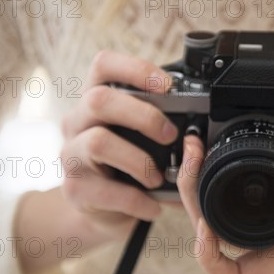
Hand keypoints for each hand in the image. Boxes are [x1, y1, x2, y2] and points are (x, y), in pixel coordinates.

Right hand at [59, 50, 177, 237]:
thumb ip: (160, 125)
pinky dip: (136, 199)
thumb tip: (202, 133)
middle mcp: (77, 121)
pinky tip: (151, 205)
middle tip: (169, 135)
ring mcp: (71, 154)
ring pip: (98, 142)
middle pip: (99, 100)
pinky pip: (106, 190)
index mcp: (96, 100)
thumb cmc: (126, 163)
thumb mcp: (139, 137)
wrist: (100, 209)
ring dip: (139, 160)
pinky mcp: (74, 188)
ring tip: (157, 177)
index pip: (103, 65)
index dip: (135, 68)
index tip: (167, 84)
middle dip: (143, 115)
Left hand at [177, 136, 273, 273]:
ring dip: (196, 182)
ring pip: (212, 212)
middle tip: (193, 157)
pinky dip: (212, 172)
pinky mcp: (264, 197)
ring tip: (196, 147)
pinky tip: (211, 149)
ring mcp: (262, 219)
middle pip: (209, 236)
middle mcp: (266, 238)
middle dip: (192, 198)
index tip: (205, 226)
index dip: (209, 259)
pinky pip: (225, 192)